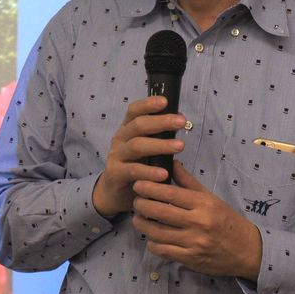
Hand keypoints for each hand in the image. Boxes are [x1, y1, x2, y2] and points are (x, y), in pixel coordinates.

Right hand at [92, 96, 186, 217]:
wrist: (113, 192)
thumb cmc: (135, 165)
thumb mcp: (145, 148)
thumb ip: (157, 136)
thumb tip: (179, 121)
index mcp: (127, 129)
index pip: (134, 111)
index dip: (148, 104)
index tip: (165, 101)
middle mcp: (120, 139)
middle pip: (138, 125)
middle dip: (161, 122)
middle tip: (181, 122)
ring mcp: (116, 156)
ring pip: (137, 146)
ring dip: (160, 145)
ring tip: (180, 146)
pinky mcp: (115, 174)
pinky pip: (134, 170)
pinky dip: (150, 171)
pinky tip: (164, 174)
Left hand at [132, 161, 262, 280]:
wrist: (247, 250)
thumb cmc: (226, 219)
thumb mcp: (210, 197)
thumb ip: (188, 181)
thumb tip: (171, 163)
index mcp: (203, 204)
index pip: (170, 194)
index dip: (150, 188)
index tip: (138, 184)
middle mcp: (198, 223)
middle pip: (161, 212)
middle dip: (142, 205)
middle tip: (135, 200)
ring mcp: (193, 243)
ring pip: (158, 233)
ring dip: (143, 225)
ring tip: (138, 218)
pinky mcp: (190, 259)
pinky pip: (163, 251)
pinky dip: (152, 243)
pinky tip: (151, 236)